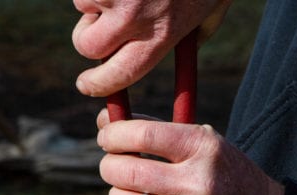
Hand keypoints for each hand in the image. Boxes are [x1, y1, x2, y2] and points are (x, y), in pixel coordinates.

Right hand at [72, 0, 230, 96]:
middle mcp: (132, 17)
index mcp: (160, 35)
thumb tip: (183, 55)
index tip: (87, 84)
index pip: (118, 76)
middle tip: (98, 25)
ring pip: (83, 4)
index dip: (98, 84)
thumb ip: (196, 35)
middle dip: (88, 37)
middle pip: (88, 46)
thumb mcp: (213, 7)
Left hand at [97, 115, 283, 194]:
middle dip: (110, 167)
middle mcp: (198, 184)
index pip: (142, 134)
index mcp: (203, 149)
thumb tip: (104, 119)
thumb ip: (158, 132)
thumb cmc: (226, 179)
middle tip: (113, 167)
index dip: (113, 135)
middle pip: (127, 172)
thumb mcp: (205, 146)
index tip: (106, 137)